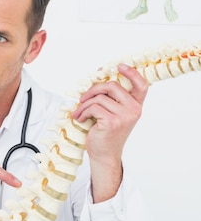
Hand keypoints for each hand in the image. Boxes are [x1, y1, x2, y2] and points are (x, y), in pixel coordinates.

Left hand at [71, 64, 147, 201]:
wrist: (104, 154)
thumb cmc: (106, 133)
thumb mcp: (112, 113)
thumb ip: (111, 98)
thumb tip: (98, 77)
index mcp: (136, 106)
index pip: (141, 85)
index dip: (132, 73)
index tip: (119, 66)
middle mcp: (134, 110)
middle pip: (112, 86)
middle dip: (93, 89)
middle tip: (83, 98)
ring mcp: (124, 116)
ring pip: (99, 97)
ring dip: (84, 104)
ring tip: (79, 113)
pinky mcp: (112, 122)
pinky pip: (93, 107)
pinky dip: (82, 112)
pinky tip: (80, 119)